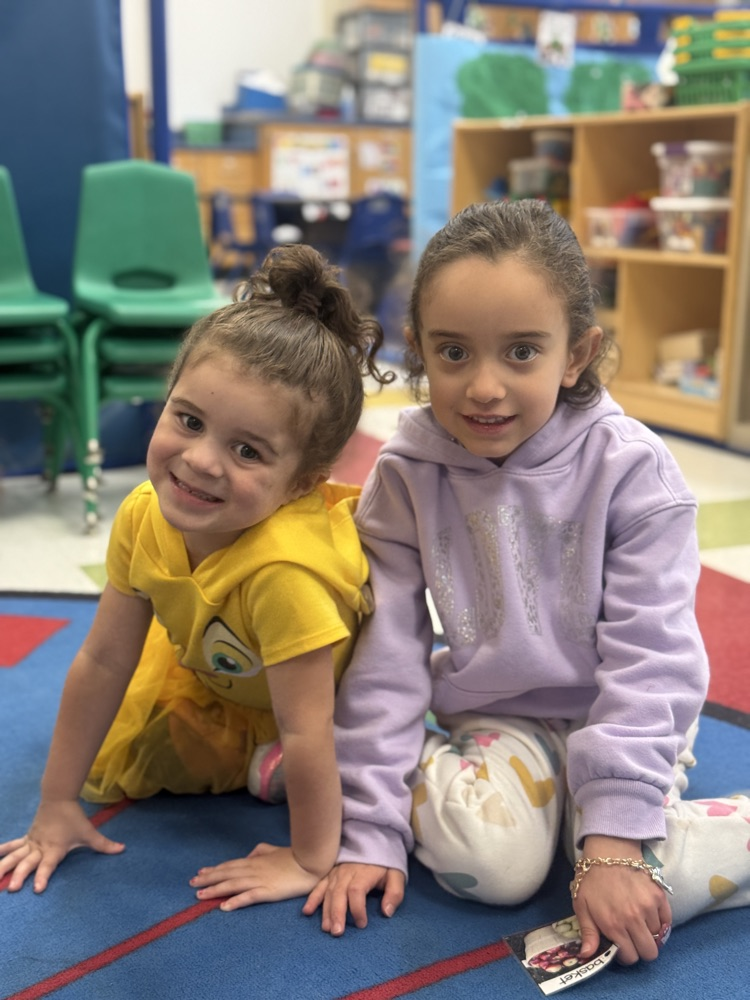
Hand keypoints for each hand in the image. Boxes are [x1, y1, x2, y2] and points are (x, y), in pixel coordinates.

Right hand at [0, 800, 124, 892]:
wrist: (58, 798)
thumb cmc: (74, 818)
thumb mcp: (89, 832)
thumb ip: (104, 844)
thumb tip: (123, 849)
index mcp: (55, 848)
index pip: (48, 865)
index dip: (43, 876)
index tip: (37, 889)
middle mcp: (40, 847)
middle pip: (28, 862)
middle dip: (20, 875)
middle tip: (12, 888)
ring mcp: (31, 843)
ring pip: (15, 856)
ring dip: (4, 867)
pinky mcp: (26, 838)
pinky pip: (12, 846)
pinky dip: (2, 852)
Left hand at [190, 843, 323, 909]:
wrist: (311, 862)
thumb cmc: (294, 857)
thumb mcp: (274, 850)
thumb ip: (261, 851)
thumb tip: (250, 854)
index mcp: (255, 860)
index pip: (230, 865)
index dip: (215, 869)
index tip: (200, 873)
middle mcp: (253, 869)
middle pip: (227, 874)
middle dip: (208, 879)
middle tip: (192, 884)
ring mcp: (260, 880)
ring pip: (233, 885)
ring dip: (215, 890)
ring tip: (200, 896)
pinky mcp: (268, 891)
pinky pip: (249, 897)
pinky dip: (235, 901)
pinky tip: (224, 906)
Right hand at [302, 862, 404, 935]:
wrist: (375, 840)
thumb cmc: (386, 863)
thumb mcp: (397, 875)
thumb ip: (394, 893)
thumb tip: (387, 913)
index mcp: (364, 873)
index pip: (356, 891)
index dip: (357, 909)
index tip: (362, 924)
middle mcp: (347, 872)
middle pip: (339, 893)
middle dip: (337, 913)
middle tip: (337, 932)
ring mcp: (337, 872)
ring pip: (329, 892)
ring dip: (326, 910)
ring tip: (326, 928)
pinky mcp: (331, 873)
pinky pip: (320, 885)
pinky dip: (313, 898)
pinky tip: (307, 911)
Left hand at [574, 838, 672, 964]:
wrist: (608, 851)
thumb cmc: (592, 879)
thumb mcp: (581, 906)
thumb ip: (588, 933)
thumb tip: (586, 956)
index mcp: (613, 925)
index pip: (630, 957)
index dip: (625, 956)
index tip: (621, 946)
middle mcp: (633, 919)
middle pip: (649, 952)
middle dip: (640, 949)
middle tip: (632, 938)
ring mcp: (649, 907)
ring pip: (658, 938)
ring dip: (649, 934)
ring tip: (637, 922)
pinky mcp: (660, 896)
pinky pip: (667, 921)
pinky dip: (660, 922)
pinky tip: (648, 915)